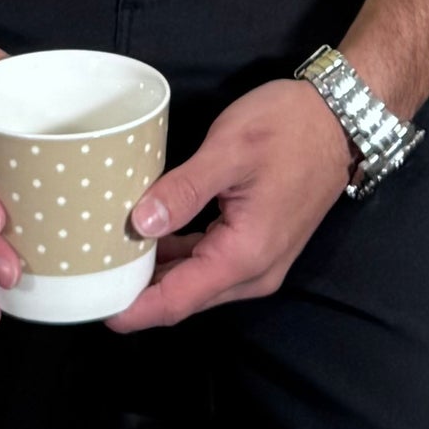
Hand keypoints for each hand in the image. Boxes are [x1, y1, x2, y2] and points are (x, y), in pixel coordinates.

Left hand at [101, 78, 355, 332]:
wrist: (339, 118)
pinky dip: (178, 257)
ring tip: (108, 258)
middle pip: (185, 298)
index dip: (134, 310)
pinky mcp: (258, 244)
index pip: (178, 301)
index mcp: (244, 255)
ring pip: (196, 282)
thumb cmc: (287, 128)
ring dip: (157, 275)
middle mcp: (253, 272)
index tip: (94, 307)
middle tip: (89, 277)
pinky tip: (149, 238)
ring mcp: (259, 261)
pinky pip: (210, 263)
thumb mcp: (229, 149)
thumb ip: (185, 188)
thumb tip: (140, 223)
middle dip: (138, 294)